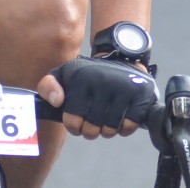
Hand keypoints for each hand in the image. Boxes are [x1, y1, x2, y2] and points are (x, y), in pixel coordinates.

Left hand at [40, 56, 157, 138]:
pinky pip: (129, 126)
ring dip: (107, 131)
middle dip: (90, 131)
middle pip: (92, 129)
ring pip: (110, 130)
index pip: (72, 121)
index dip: (74, 127)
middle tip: (91, 124)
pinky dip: (124, 128)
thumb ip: (47, 87)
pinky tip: (120, 118)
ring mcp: (123, 88)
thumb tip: (57, 101)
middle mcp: (102, 82)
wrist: (120, 58)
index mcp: (81, 79)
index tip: (77, 123)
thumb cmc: (87, 74)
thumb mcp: (62, 74)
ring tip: (104, 121)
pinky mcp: (141, 94)